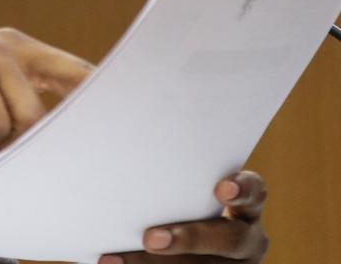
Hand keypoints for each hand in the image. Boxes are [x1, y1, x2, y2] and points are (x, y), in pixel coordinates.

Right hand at [0, 27, 92, 170]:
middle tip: (31, 160)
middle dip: (56, 139)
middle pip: (63, 103)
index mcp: (21, 53)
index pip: (81, 75)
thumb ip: (27, 129)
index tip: (130, 134)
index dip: (106, 103)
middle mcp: (9, 45)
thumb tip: (77, 154)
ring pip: (29, 120)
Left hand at [98, 171, 268, 262]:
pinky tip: (110, 260)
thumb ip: (167, 163)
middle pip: (229, 240)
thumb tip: (111, 115)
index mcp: (244, 206)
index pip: (254, 193)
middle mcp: (244, 238)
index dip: (242, 189)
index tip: (222, 187)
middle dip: (189, 238)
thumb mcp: (181, 179)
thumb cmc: (173, 191)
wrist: (173, 236)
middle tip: (150, 238)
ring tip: (115, 259)